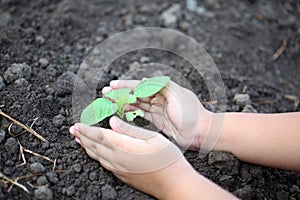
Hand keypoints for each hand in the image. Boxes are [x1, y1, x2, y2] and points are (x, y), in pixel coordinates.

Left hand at [69, 117, 193, 198]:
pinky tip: (95, 153)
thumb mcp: (151, 138)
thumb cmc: (166, 158)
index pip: (99, 136)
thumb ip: (129, 130)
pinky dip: (95, 156)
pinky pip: (103, 163)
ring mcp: (119, 169)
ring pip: (97, 156)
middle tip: (72, 130)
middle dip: (82, 137)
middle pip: (94, 146)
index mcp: (123, 147)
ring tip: (79, 140)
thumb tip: (112, 122)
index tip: (76, 124)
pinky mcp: (123, 175)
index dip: (86, 130)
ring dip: (86, 147)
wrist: (173, 182)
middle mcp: (117, 159)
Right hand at [102, 80, 211, 149]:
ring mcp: (156, 108)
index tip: (112, 86)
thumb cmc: (191, 113)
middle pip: (135, 93)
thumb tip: (143, 81)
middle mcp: (158, 97)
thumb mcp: (177, 95)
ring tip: (109, 101)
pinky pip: (140, 113)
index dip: (125, 85)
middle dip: (120, 92)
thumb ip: (160, 86)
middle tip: (105, 93)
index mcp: (163, 88)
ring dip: (123, 101)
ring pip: (136, 103)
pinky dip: (130, 111)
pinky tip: (122, 110)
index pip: (140, 85)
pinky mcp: (156, 119)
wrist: (201, 132)